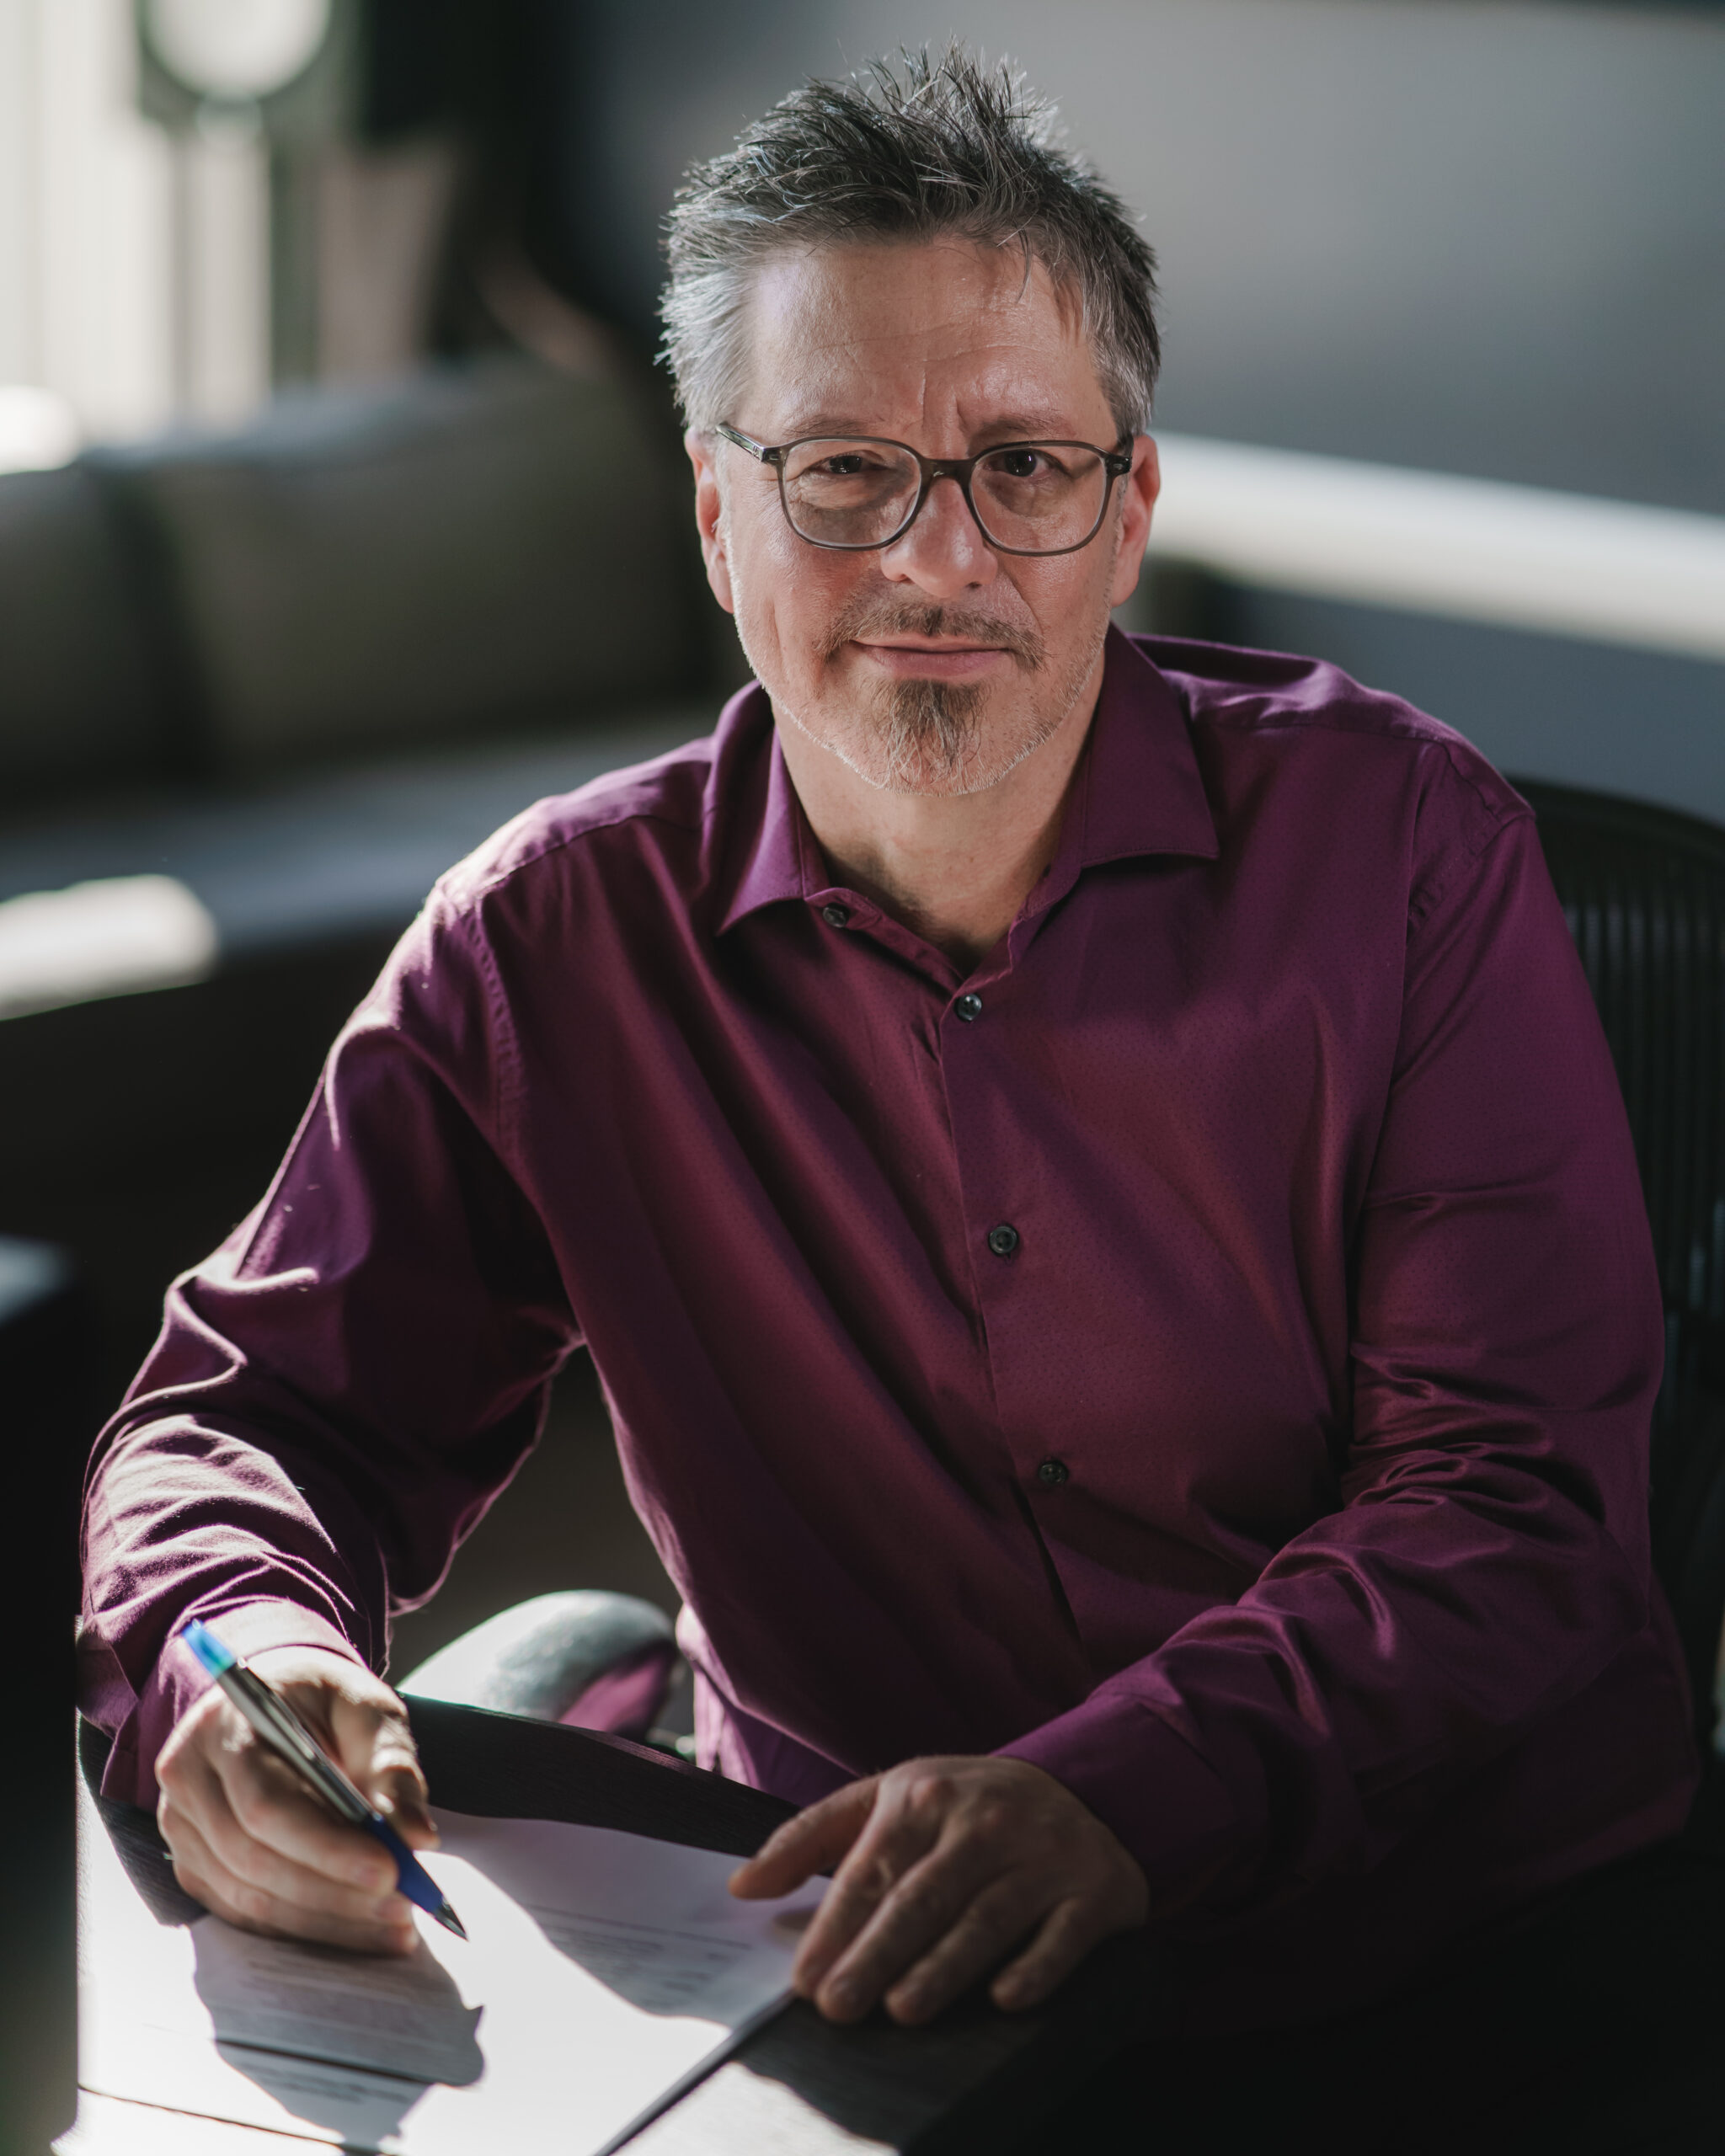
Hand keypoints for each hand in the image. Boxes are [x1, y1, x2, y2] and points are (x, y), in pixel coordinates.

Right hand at [156, 1645, 437, 1954]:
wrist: (274, 1699)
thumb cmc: (321, 1701)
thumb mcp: (366, 1709)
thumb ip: (392, 1767)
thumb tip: (416, 1836)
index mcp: (226, 1726)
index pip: (267, 1804)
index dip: (327, 1847)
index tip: (389, 1871)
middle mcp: (189, 1778)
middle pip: (254, 1858)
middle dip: (334, 1891)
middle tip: (402, 1906)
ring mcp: (182, 1827)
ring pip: (248, 1896)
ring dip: (325, 1919)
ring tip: (392, 1922)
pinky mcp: (192, 1863)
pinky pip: (243, 1913)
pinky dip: (303, 1927)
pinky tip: (357, 1928)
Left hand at [729, 1755, 1147, 2025]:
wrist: (1083, 1786)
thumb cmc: (963, 1805)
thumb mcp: (887, 1798)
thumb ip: (810, 1837)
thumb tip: (742, 1886)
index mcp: (926, 1794)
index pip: (873, 1869)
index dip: (837, 1926)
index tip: (806, 1979)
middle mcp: (985, 1821)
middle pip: (923, 1895)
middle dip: (877, 1953)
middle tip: (839, 2006)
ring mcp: (1042, 1853)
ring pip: (986, 1916)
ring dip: (945, 1966)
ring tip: (903, 2009)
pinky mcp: (1092, 1888)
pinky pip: (1063, 1933)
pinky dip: (1037, 1965)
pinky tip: (1005, 1997)